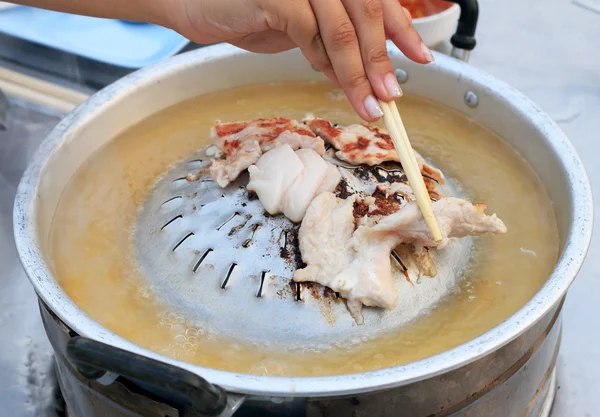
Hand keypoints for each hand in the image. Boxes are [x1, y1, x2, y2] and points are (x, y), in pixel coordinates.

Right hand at [168, 0, 432, 120]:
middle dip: (381, 60)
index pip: (377, 1)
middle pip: (366, 14)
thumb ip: (330, 43)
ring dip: (358, 71)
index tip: (421, 57)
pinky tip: (324, 75)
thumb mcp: (299, 28)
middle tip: (391, 95)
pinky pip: (309, 32)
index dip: (403, 29)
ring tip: (369, 103)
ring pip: (342, 27)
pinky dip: (320, 59)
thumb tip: (360, 75)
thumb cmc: (244, 8)